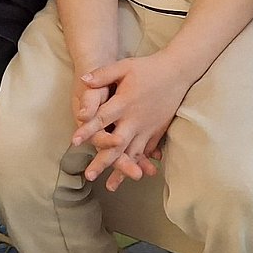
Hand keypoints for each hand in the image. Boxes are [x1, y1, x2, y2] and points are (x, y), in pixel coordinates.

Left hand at [72, 54, 191, 189]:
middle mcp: (135, 119)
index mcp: (124, 102)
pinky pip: (146, 151)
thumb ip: (103, 74)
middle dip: (102, 161)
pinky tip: (132, 176)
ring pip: (132, 153)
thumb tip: (83, 80)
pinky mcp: (157, 131)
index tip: (74, 142)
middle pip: (116, 145)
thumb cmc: (148, 68)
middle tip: (89, 176)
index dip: (87, 130)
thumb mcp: (124, 66)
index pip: (102, 119)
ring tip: (110, 186)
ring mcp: (147, 127)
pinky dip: (139, 163)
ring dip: (121, 170)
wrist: (177, 72)